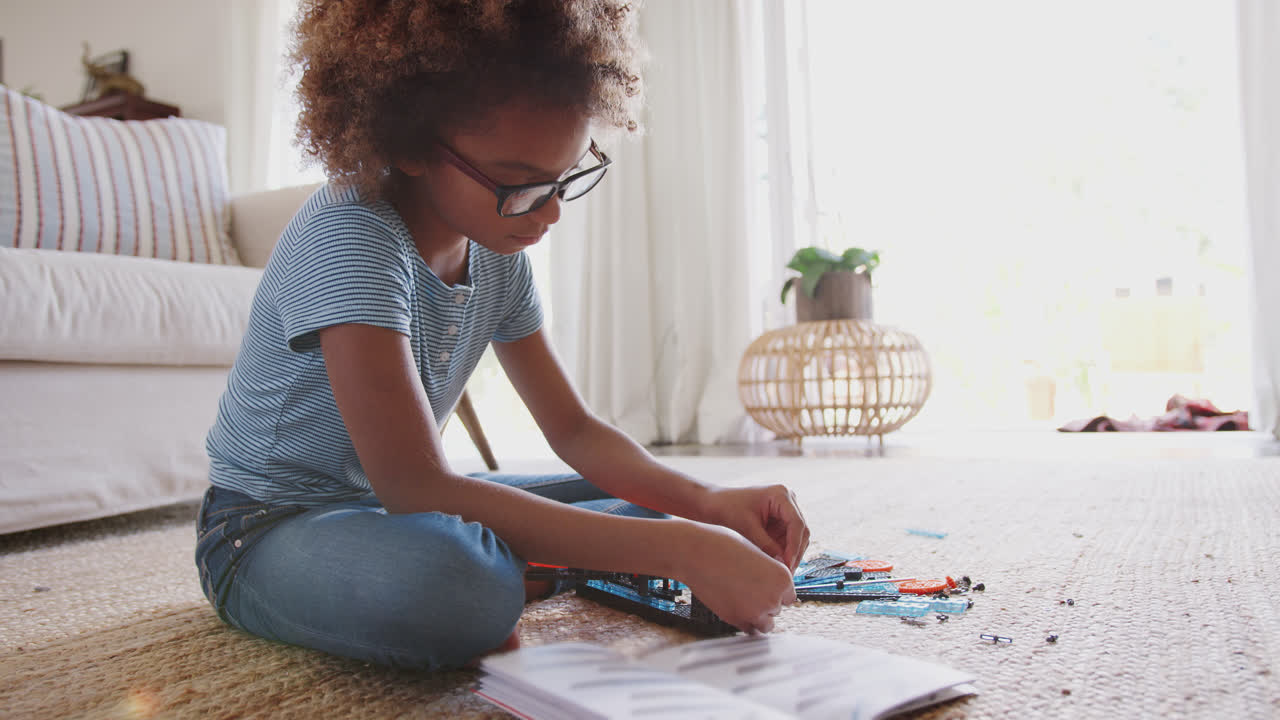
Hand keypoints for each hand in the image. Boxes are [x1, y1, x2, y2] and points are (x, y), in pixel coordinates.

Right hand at [676, 522, 797, 632]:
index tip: (764, 587)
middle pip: (777, 609)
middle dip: (765, 602)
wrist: (695, 553)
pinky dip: (745, 623)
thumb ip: (768, 572)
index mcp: (783, 577)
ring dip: (758, 616)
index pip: (789, 595)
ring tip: (743, 601)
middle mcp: (773, 597)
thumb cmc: (722, 546)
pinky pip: (749, 630)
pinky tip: (736, 608)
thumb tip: (773, 587)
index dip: (776, 591)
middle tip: (748, 590)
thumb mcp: (754, 553)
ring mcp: (756, 611)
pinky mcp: (737, 620)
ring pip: (766, 624)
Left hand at [703, 485, 810, 572]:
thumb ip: (766, 545)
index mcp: (781, 495)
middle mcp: (788, 501)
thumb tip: (783, 564)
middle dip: (794, 553)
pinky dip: (783, 552)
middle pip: (801, 531)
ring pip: (797, 537)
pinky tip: (776, 565)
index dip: (794, 546)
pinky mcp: (780, 521)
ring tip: (781, 572)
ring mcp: (785, 511)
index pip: (796, 523)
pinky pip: (787, 539)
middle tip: (786, 574)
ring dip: (790, 554)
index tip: (788, 564)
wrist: (713, 503)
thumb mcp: (747, 528)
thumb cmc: (726, 508)